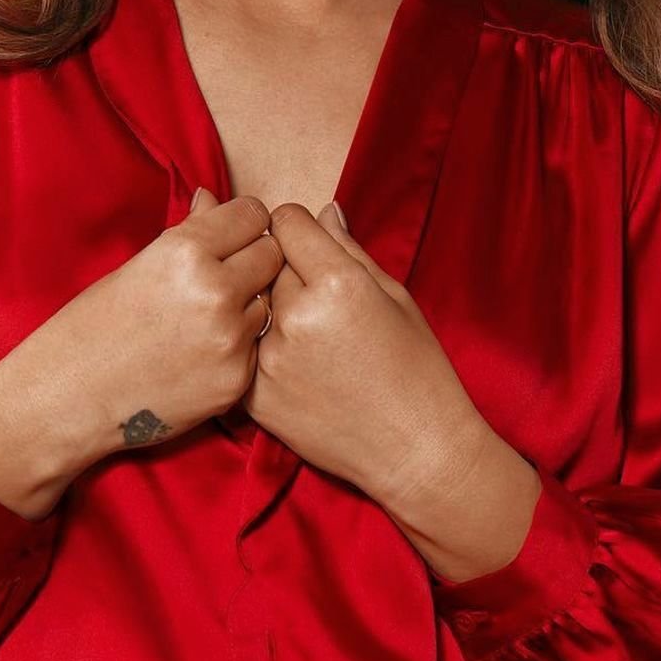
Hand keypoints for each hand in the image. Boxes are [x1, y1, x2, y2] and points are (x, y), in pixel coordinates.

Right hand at [0, 186, 281, 508]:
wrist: (67, 399)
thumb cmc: (92, 326)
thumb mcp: (138, 264)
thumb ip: (189, 232)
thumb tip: (215, 199)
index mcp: (185, 250)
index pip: (253, 214)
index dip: (243, 223)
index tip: (233, 234)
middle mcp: (215, 290)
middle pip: (273, 253)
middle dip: (254, 259)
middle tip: (226, 274)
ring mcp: (230, 338)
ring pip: (269, 301)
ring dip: (249, 304)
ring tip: (207, 318)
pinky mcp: (236, 380)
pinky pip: (257, 346)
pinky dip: (239, 345)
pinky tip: (202, 351)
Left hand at [236, 197, 489, 511]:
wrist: (415, 450)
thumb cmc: (417, 369)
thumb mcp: (395, 297)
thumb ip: (350, 250)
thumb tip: (323, 210)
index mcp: (338, 283)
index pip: (286, 220)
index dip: (298, 227)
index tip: (309, 244)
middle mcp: (297, 316)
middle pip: (265, 260)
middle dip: (283, 267)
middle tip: (311, 292)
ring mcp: (270, 359)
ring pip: (251, 303)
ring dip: (268, 307)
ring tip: (305, 330)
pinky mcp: (255, 395)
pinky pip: (244, 347)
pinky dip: (260, 347)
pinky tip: (293, 362)